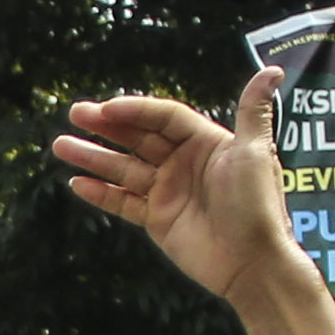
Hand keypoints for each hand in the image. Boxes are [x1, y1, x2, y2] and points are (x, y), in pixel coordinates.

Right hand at [55, 72, 304, 299]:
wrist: (252, 264)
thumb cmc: (258, 206)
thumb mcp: (256, 153)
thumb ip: (253, 111)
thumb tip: (273, 70)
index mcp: (206, 142)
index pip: (164, 118)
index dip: (135, 110)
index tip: (107, 109)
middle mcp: (184, 163)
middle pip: (138, 137)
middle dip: (105, 126)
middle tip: (75, 114)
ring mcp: (168, 192)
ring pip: (123, 168)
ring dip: (93, 157)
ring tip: (61, 146)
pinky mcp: (157, 220)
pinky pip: (123, 202)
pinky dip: (101, 193)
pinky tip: (77, 183)